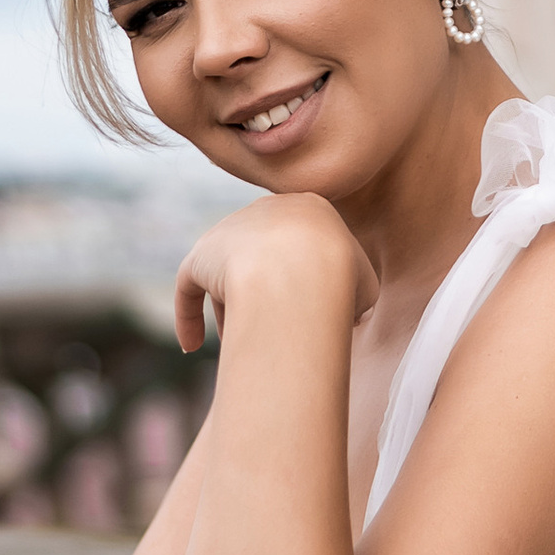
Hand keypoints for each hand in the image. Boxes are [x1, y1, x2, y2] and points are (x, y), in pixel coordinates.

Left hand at [175, 194, 376, 356]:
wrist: (301, 273)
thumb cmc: (341, 280)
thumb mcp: (365, 284)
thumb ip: (353, 290)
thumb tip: (346, 312)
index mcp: (308, 208)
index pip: (300, 246)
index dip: (302, 283)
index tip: (306, 312)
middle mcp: (266, 211)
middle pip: (261, 260)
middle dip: (264, 298)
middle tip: (273, 332)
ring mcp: (230, 229)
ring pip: (227, 276)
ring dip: (232, 313)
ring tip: (242, 346)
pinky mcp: (201, 254)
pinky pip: (191, 286)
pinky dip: (189, 316)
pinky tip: (192, 345)